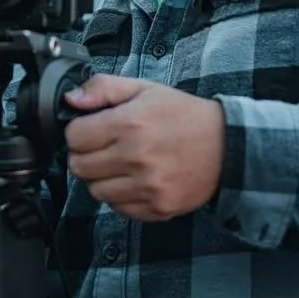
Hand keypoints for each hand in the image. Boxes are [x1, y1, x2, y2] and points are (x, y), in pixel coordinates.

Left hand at [64, 74, 225, 221]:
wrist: (227, 146)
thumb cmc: (183, 115)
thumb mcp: (144, 89)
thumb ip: (103, 88)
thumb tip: (71, 100)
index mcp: (129, 124)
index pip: (74, 137)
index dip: (78, 131)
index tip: (89, 129)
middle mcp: (136, 158)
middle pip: (79, 167)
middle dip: (84, 155)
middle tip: (101, 147)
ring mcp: (147, 186)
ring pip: (96, 191)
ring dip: (100, 178)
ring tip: (118, 164)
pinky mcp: (158, 207)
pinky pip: (119, 208)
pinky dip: (120, 196)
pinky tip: (133, 180)